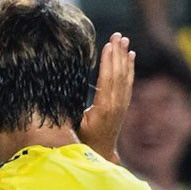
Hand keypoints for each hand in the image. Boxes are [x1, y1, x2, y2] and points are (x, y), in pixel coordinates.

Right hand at [81, 33, 133, 160]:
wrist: (98, 154)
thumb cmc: (80, 140)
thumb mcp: (73, 126)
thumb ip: (70, 110)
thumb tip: (59, 91)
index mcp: (103, 109)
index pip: (107, 80)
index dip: (108, 61)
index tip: (108, 45)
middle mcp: (116, 105)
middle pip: (118, 75)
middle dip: (118, 53)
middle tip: (117, 35)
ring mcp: (121, 105)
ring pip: (125, 77)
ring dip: (124, 57)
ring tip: (124, 39)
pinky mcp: (123, 105)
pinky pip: (128, 82)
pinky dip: (130, 67)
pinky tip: (130, 55)